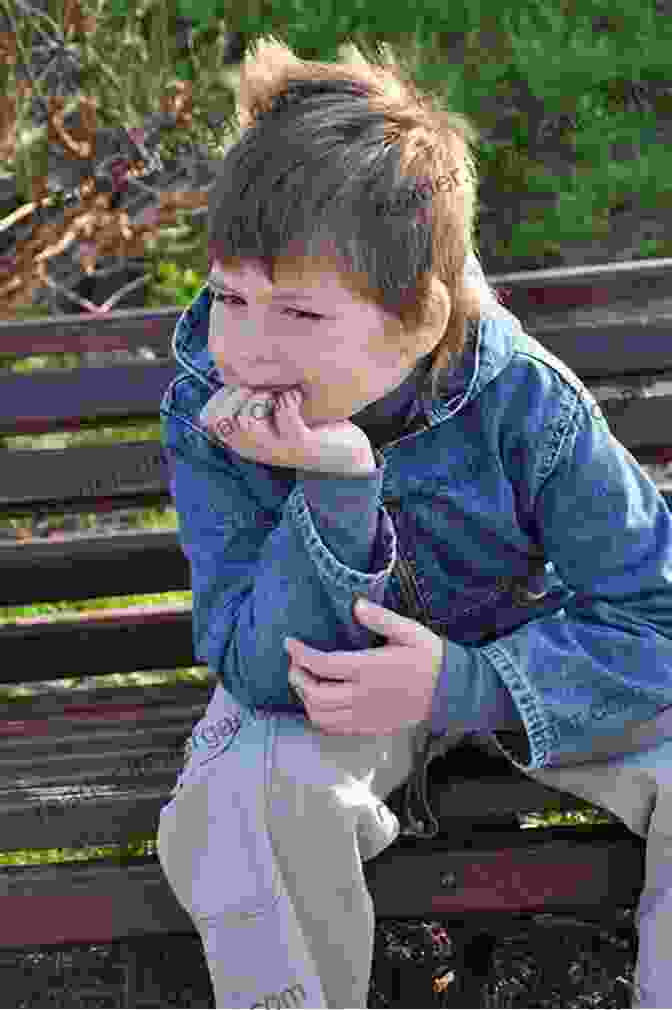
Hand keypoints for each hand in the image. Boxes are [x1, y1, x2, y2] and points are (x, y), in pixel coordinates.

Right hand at [200, 385, 375, 474]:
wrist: (346, 455)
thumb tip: (231, 361)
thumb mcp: (272, 407)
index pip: (208, 418)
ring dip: (263, 396)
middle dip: (240, 394)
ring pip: (246, 419)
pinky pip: (284, 410)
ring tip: (281, 394)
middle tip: (266, 390)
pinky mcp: (301, 446)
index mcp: (242, 440)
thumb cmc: (306, 422)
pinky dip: (290, 396)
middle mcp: (253, 449)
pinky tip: (299, 396)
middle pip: (221, 419)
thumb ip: (250, 391)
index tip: (251, 387)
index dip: (225, 394)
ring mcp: (276, 450)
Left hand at [284, 598, 444, 735]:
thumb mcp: (410, 631)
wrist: (451, 692)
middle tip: (294, 663)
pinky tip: (319, 701)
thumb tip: (356, 605)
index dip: (300, 654)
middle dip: (296, 677)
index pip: (323, 664)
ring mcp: (365, 715)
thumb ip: (381, 618)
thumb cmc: (430, 658)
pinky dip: (319, 716)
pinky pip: (334, 728)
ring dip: (305, 698)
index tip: (289, 643)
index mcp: (371, 668)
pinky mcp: (370, 727)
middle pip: (315, 694)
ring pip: (321, 715)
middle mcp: (364, 695)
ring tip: (304, 681)